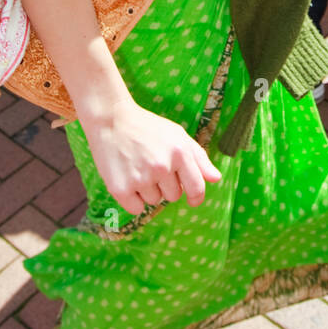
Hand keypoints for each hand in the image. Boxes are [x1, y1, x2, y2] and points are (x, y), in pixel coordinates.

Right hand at [83, 98, 221, 215]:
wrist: (111, 120)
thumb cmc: (148, 128)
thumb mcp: (177, 135)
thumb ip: (199, 158)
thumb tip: (216, 179)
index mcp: (179, 153)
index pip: (196, 188)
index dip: (196, 197)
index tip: (193, 200)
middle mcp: (162, 167)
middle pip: (173, 196)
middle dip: (165, 185)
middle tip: (151, 165)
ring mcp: (141, 178)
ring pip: (154, 201)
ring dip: (147, 190)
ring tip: (137, 167)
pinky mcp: (120, 189)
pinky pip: (136, 209)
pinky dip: (132, 199)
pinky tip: (127, 179)